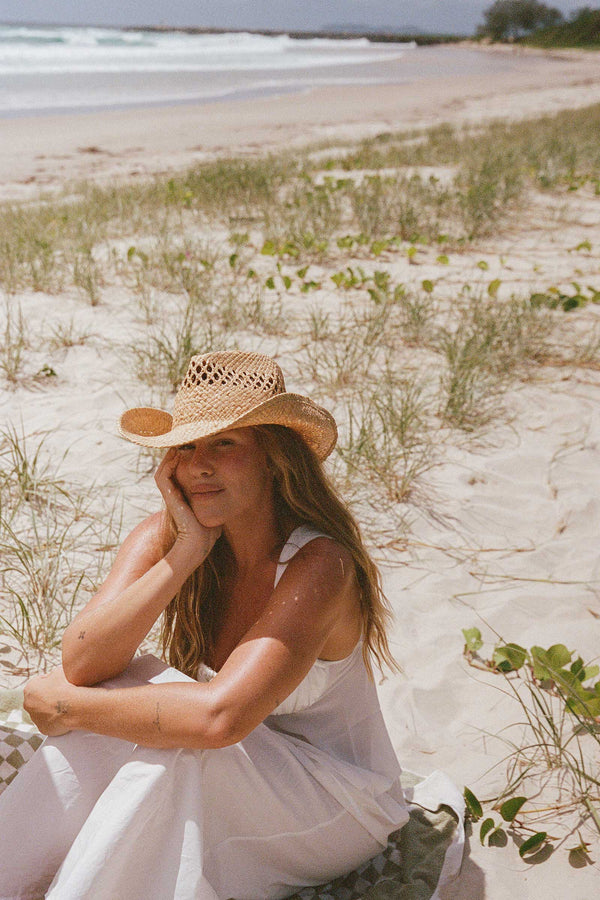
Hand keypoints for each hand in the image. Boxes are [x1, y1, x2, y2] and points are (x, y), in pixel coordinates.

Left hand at [23, 666, 76, 735]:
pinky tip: (64, 714)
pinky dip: (55, 719)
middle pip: (38, 699)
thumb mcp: (60, 671)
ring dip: (51, 709)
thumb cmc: (67, 687)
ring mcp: (35, 718)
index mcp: (30, 688)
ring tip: (65, 705)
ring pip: (43, 712)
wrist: (74, 706)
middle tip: (62, 694)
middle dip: (48, 697)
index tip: (58, 683)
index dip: (50, 682)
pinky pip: (49, 722)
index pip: (38, 683)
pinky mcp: (43, 728)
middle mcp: (28, 704)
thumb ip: (53, 673)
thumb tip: (55, 674)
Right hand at [155, 449, 220, 566]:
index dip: (184, 460)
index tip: (194, 448)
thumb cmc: (209, 532)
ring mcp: (170, 496)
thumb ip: (217, 502)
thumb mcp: (214, 510)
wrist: (200, 544)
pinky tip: (176, 454)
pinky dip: (167, 464)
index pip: (179, 474)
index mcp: (182, 496)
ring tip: (179, 444)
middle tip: (185, 441)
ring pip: (163, 470)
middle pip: (169, 469)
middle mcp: (174, 494)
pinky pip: (163, 476)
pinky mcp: (169, 498)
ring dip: (170, 456)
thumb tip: (232, 495)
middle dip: (176, 454)